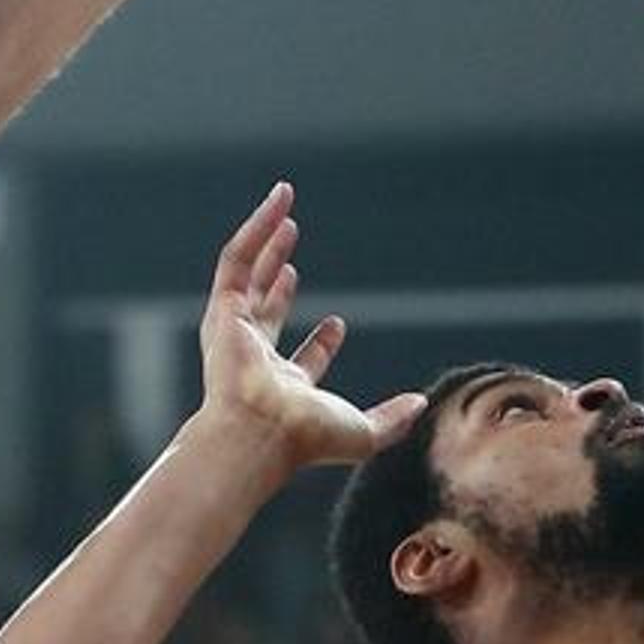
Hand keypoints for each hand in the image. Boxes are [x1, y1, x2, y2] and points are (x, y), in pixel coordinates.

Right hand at [195, 182, 420, 470]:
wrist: (262, 432)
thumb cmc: (306, 439)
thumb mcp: (362, 432)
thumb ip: (393, 420)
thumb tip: (422, 405)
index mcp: (283, 389)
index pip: (300, 361)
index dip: (321, 343)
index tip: (339, 324)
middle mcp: (253, 358)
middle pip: (265, 307)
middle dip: (277, 274)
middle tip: (293, 245)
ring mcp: (233, 333)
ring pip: (247, 274)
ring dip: (265, 240)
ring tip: (285, 209)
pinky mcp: (222, 309)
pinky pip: (236, 258)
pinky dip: (255, 229)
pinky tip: (277, 204)